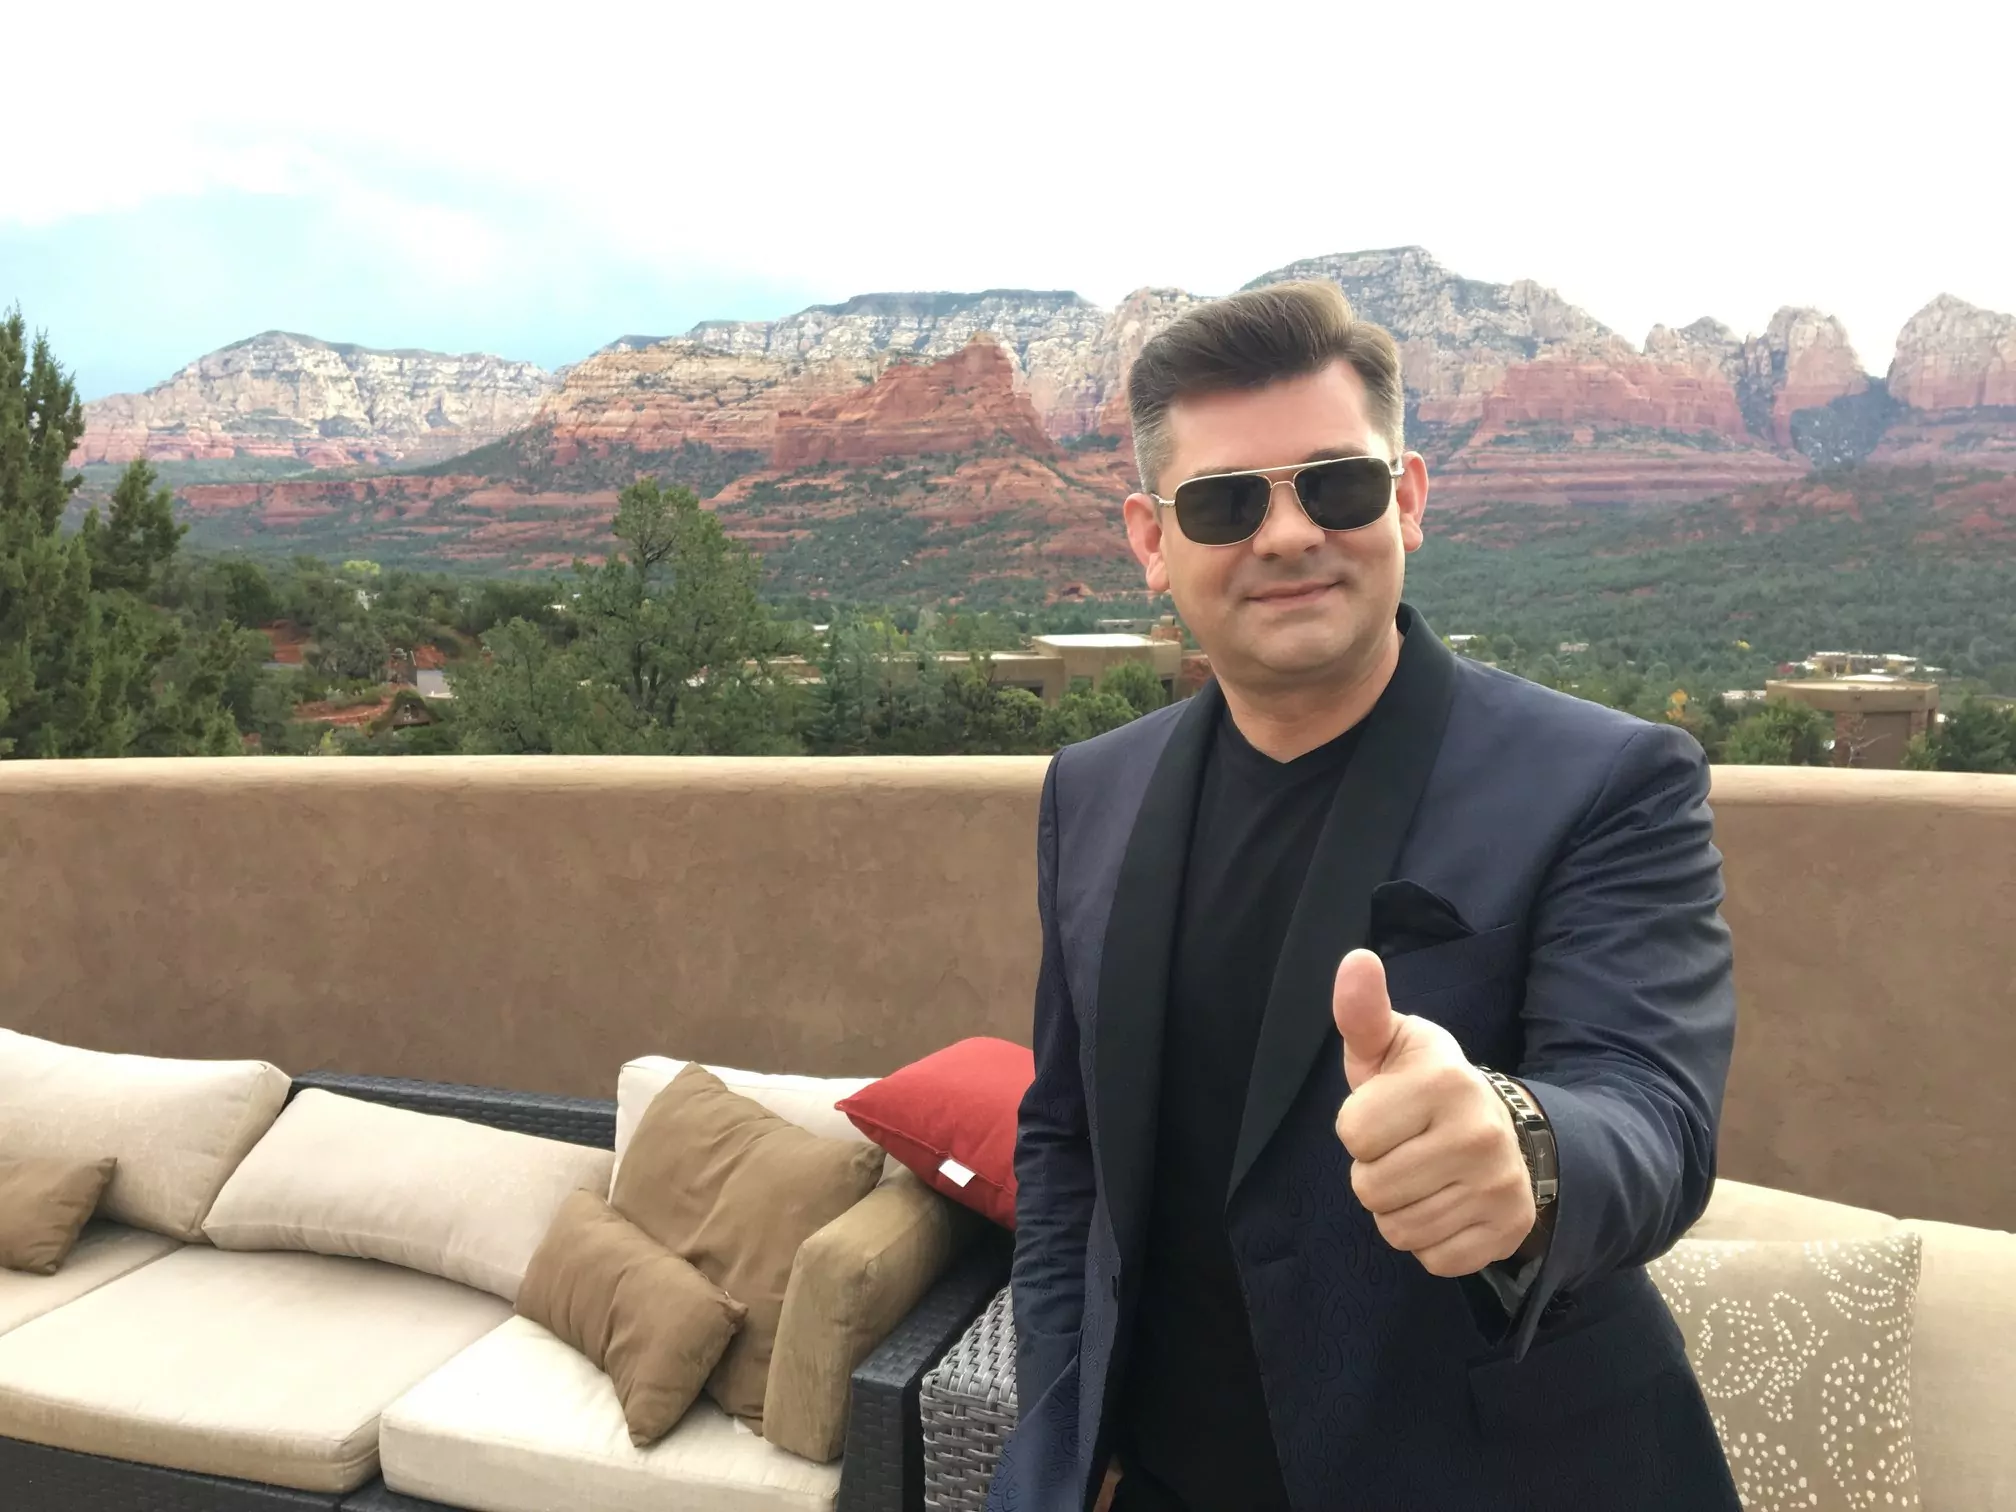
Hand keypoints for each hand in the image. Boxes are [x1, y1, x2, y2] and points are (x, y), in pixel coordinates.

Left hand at [1331, 948, 1535, 1276]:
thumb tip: (1356, 960)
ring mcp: (1498, 1187)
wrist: (1504, 1131)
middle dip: (1374, 1173)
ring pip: (1398, 1229)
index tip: (1388, 1113)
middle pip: (1369, 1188)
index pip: (1352, 1133)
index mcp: (1444, 1081)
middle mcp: (1478, 1134)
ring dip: (1398, 1209)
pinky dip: (1429, 1240)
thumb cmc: (1426, 1086)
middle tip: (1404, 1150)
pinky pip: (1432, 1259)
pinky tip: (1446, 1204)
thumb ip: (1363, 1011)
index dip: (1359, 1127)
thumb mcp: (1395, 1045)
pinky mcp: (1507, 1232)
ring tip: (1423, 1176)